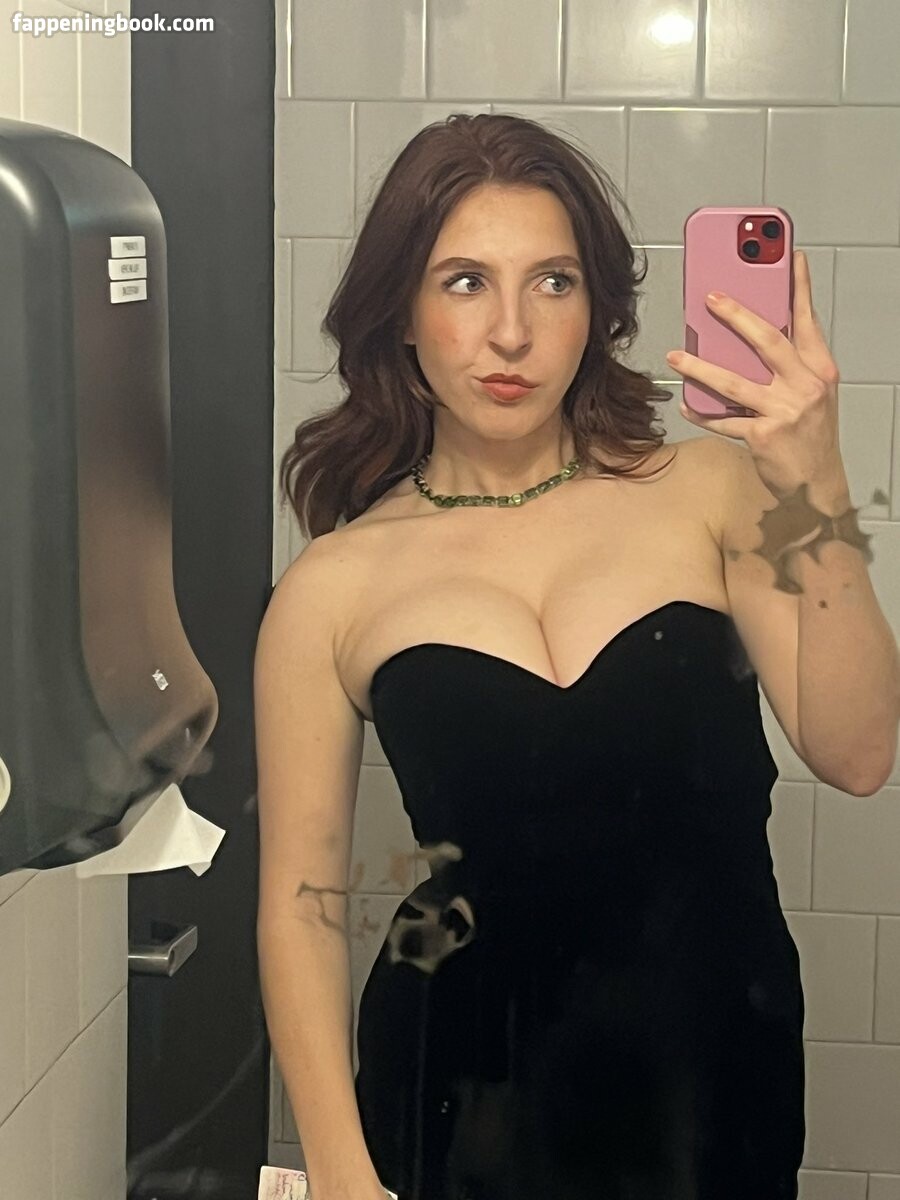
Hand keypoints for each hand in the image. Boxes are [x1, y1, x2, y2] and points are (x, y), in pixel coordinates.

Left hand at [665, 249, 845, 502]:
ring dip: (700, 368)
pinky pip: (724, 420)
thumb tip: (751, 334)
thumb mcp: (812, 393)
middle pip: (767, 342)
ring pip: (735, 383)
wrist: (817, 483)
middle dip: (737, 316)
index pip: (807, 321)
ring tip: (675, 358)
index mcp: (819, 370)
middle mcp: (806, 387)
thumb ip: (789, 364)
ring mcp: (785, 412)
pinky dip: (702, 413)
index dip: (799, 288)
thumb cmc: (810, 434)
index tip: (791, 256)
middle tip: (711, 299)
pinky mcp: (764, 435)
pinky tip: (685, 404)